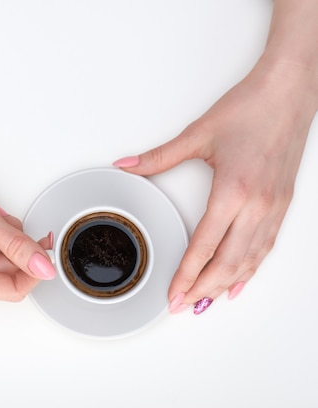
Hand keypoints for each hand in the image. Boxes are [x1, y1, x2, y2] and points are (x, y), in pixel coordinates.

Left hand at [114, 61, 316, 313]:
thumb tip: (127, 166)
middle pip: (227, 263)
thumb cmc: (249, 108)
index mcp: (233, 191)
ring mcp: (273, 207)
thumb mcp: (198, 134)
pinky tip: (240, 281)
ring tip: (206, 302)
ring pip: (249, 260)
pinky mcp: (282, 203)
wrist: (289, 91)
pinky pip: (267, 246)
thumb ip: (159, 157)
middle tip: (183, 307)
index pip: (204, 246)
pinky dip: (251, 268)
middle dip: (203, 289)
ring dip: (227, 285)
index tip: (174, 294)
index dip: (187, 276)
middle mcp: (257, 206)